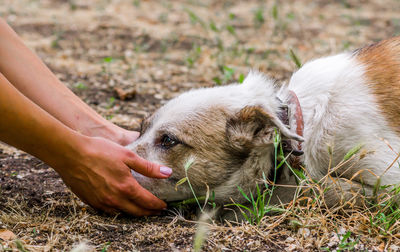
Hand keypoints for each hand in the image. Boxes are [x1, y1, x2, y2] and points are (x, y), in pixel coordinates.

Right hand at [55, 136, 171, 215]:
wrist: (70, 154)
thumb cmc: (99, 151)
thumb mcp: (128, 155)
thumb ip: (148, 167)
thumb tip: (167, 173)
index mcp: (126, 187)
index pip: (147, 201)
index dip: (158, 205)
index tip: (164, 205)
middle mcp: (115, 199)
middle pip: (137, 212)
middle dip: (149, 212)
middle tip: (157, 211)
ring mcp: (102, 202)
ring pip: (123, 213)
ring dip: (135, 212)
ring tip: (142, 209)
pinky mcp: (91, 202)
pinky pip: (109, 211)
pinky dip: (119, 210)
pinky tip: (121, 204)